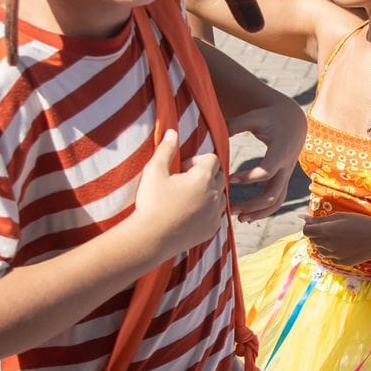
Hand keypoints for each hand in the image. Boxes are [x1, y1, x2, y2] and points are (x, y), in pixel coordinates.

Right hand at [127, 130, 227, 260]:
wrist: (150, 239)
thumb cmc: (151, 203)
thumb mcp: (154, 171)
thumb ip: (166, 149)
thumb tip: (173, 131)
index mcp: (203, 178)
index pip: (212, 159)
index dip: (198, 160)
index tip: (182, 168)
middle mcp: (215, 195)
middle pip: (219, 176)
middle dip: (206, 175)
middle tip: (184, 182)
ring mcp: (215, 213)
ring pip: (220, 196)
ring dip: (208, 193)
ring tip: (187, 198)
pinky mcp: (212, 229)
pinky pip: (216, 214)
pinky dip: (208, 211)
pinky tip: (189, 213)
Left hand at [226, 101, 304, 222]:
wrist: (292, 121)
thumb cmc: (269, 117)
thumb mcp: (253, 117)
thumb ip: (234, 125)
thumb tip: (213, 135)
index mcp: (280, 150)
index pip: (267, 171)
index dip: (248, 177)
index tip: (229, 179)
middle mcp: (286, 166)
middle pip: (273, 194)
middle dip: (252, 205)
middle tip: (230, 209)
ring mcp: (286, 175)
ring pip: (277, 201)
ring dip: (259, 212)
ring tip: (239, 218)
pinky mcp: (283, 179)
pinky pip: (277, 200)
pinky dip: (264, 210)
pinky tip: (248, 215)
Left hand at [303, 212, 370, 267]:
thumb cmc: (361, 222)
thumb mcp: (340, 216)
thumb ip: (320, 219)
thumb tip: (302, 217)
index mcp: (326, 231)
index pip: (306, 231)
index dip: (310, 227)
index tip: (318, 225)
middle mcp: (327, 245)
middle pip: (313, 240)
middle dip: (318, 235)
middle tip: (333, 229)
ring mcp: (334, 255)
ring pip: (321, 250)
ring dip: (325, 244)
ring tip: (340, 237)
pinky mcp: (341, 263)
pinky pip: (330, 257)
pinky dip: (333, 251)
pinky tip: (345, 245)